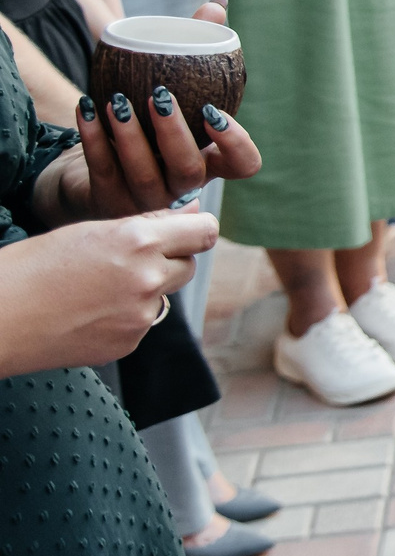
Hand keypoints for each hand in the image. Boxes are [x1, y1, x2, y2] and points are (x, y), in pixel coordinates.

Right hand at [0, 209, 219, 377]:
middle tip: (125, 259)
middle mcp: (148, 278)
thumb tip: (192, 212)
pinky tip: (89, 311)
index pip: (204, 231)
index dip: (195, 229)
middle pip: (188, 264)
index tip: (186, 230)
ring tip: (97, 287)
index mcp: (138, 241)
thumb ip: (146, 223)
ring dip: (146, 288)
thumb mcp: (86, 231)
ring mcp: (140, 315)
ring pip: (164, 294)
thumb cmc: (29, 268)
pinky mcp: (128, 344)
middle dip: (168, 259)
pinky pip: (143, 322)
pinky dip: (126, 315)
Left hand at [37, 4, 262, 225]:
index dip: (236, 143)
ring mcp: (145, 199)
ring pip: (144, 174)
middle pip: (190, 170)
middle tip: (159, 95)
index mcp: (207, 160)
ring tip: (116, 101)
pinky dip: (93, 138)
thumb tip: (215, 5)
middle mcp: (181, 186)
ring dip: (131, 137)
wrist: (92, 168)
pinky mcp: (108, 202)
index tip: (214, 112)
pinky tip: (87, 108)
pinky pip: (102, 169)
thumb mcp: (174, 89)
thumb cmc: (145, 122)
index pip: (243, 164)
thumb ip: (196, 48)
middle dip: (175, 133)